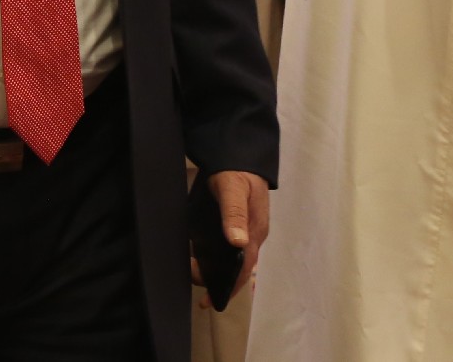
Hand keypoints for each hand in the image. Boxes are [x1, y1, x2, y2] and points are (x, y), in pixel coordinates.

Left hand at [189, 170, 270, 297]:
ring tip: (197, 278)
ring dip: (218, 273)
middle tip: (198, 293)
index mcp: (255, 230)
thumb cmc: (236, 171)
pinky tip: (203, 261)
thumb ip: (234, 213)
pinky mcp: (239, 224)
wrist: (238, 153)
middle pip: (240, 268)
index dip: (229, 286)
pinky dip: (219, 260)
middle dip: (221, 284)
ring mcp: (247, 230)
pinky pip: (232, 249)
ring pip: (235, 260)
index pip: (244, 267)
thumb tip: (238, 242)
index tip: (211, 299)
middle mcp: (253, 235)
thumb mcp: (233, 188)